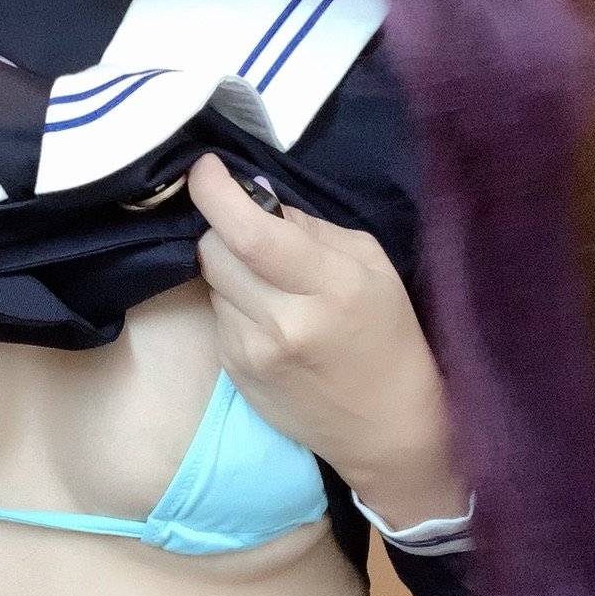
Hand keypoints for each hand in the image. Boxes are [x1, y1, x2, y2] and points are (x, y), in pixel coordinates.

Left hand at [187, 152, 463, 519]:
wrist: (387, 428)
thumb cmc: (388, 336)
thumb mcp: (370, 264)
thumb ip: (310, 227)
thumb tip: (256, 199)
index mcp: (329, 286)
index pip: (249, 231)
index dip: (215, 192)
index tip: (206, 167)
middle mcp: (283, 321)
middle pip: (213, 250)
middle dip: (222, 226)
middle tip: (249, 227)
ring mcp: (252, 352)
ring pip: (210, 280)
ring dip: (229, 267)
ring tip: (270, 281)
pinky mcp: (234, 372)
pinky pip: (216, 314)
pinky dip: (234, 301)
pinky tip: (268, 316)